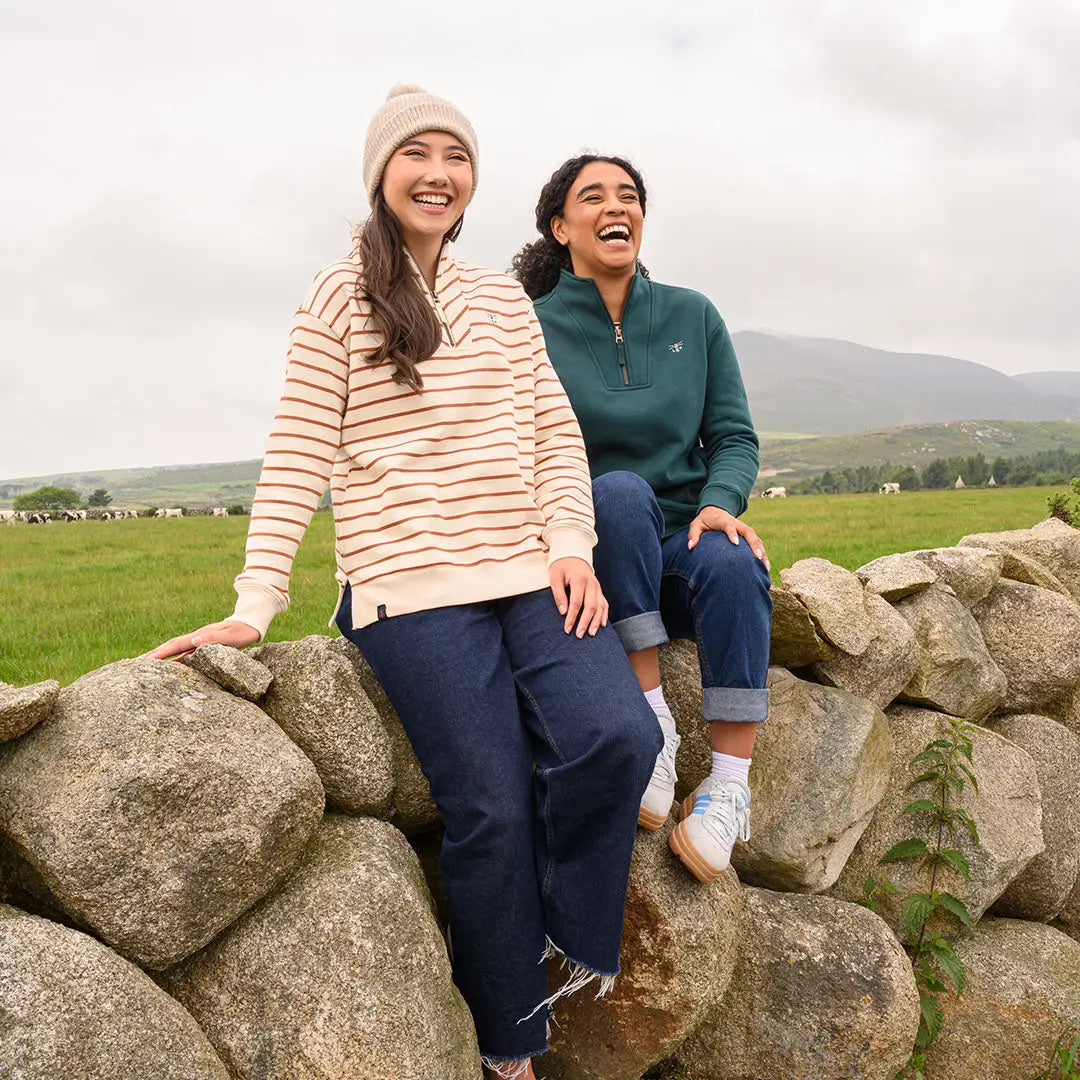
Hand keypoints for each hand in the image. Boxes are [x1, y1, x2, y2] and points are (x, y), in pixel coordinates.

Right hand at [141, 619, 260, 661]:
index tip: (145, 660)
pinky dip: (174, 661)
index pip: (175, 645)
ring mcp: (198, 642)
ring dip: (161, 658)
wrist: (249, 624)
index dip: (160, 653)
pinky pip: (185, 655)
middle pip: (170, 647)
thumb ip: (213, 638)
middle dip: (153, 655)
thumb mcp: (230, 636)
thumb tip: (193, 640)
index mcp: (199, 636)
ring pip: (175, 651)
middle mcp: (196, 638)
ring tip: (145, 667)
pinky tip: (169, 669)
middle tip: (135, 664)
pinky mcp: (203, 647)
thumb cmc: (241, 632)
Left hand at [549, 558, 608, 637]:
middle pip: (590, 606)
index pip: (576, 602)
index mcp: (579, 580)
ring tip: (591, 634)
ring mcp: (597, 587)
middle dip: (585, 622)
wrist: (573, 555)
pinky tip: (602, 625)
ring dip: (596, 621)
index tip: (567, 629)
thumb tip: (563, 612)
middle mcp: (591, 584)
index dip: (572, 617)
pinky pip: (605, 603)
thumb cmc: (561, 567)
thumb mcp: (555, 577)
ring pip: (600, 606)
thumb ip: (558, 594)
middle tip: (579, 635)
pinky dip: (604, 614)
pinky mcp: (599, 590)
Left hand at [688, 506, 769, 569]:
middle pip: (748, 532)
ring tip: (765, 566)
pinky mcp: (748, 535)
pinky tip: (765, 566)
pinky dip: (763, 553)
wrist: (715, 510)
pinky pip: (758, 543)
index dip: (732, 533)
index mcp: (724, 521)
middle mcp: (737, 524)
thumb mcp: (696, 525)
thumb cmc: (705, 521)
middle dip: (754, 544)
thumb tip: (691, 547)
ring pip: (756, 538)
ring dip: (761, 551)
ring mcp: (744, 529)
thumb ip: (693, 535)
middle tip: (757, 557)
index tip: (735, 543)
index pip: (729, 526)